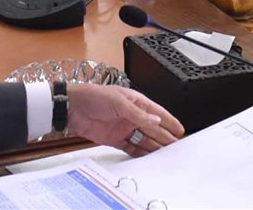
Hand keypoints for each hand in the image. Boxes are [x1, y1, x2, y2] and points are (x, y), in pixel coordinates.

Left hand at [66, 84, 184, 156]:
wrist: (72, 108)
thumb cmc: (95, 96)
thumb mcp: (119, 103)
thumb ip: (139, 114)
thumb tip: (157, 121)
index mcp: (137, 103)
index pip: (158, 113)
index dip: (170, 122)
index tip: (180, 130)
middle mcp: (133, 116)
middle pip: (153, 129)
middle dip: (164, 137)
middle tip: (175, 147)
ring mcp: (124, 128)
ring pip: (144, 139)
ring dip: (153, 146)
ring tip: (164, 155)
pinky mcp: (114, 139)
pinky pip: (130, 148)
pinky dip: (139, 153)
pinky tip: (147, 157)